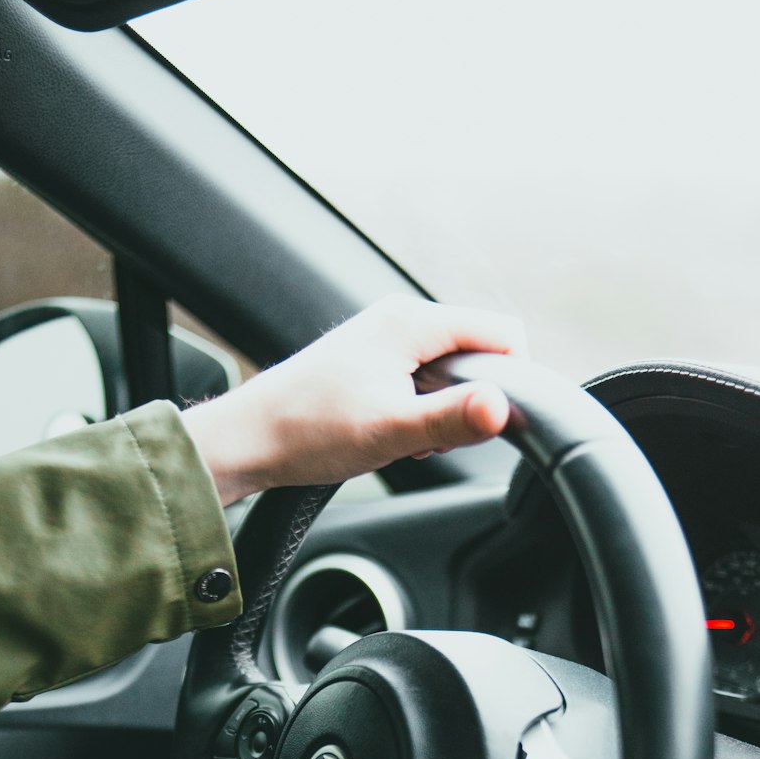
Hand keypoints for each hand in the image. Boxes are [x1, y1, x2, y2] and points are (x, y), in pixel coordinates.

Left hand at [181, 295, 519, 505]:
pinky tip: (388, 433)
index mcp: (412, 321)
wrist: (248, 440)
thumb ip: (451, 418)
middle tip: (432, 436)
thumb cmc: (308, 432)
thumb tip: (502, 407)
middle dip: (472, 399)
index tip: (487, 423)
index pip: (503, 333)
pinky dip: (418, 410)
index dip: (511, 380)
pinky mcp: (371, 360)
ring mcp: (385, 338)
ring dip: (443, 410)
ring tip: (403, 436)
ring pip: (451, 369)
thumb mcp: (390, 431)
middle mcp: (400, 318)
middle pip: (478, 351)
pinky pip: (422, 379)